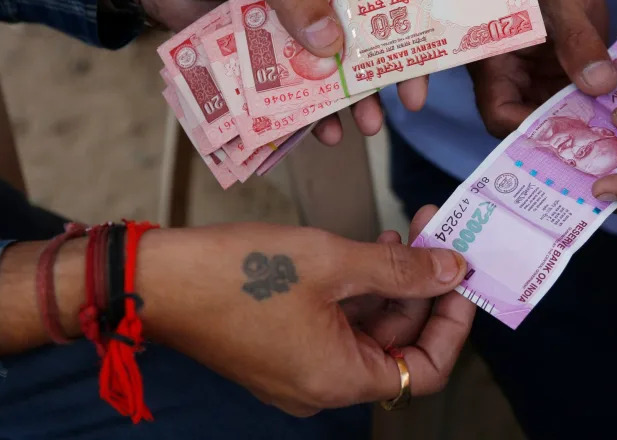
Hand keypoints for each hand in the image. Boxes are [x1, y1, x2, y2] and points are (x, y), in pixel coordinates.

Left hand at [134, 0, 426, 144]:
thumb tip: (332, 45)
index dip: (401, 22)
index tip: (418, 58)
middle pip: (359, 35)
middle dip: (381, 74)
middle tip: (400, 109)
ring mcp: (289, 26)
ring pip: (329, 67)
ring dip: (348, 99)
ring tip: (364, 127)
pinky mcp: (264, 53)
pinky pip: (293, 85)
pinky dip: (306, 110)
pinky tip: (318, 132)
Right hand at [139, 209, 474, 416]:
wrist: (156, 279)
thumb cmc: (238, 273)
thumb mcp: (331, 262)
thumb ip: (399, 268)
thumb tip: (452, 270)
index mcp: (339, 379)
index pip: (426, 369)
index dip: (451, 323)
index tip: (461, 277)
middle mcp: (322, 385)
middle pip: (396, 343)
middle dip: (420, 288)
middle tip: (434, 235)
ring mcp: (299, 368)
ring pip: (365, 328)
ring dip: (388, 282)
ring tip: (401, 231)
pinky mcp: (280, 346)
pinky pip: (334, 324)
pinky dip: (354, 289)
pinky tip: (365, 248)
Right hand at [468, 0, 613, 137]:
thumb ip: (578, 39)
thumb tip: (600, 85)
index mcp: (493, 61)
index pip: (499, 113)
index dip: (527, 131)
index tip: (570, 136)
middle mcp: (511, 79)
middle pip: (528, 124)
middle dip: (563, 136)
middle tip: (604, 144)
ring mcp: (536, 80)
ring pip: (555, 117)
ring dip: (584, 124)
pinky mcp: (560, 77)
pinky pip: (575, 101)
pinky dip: (596, 108)